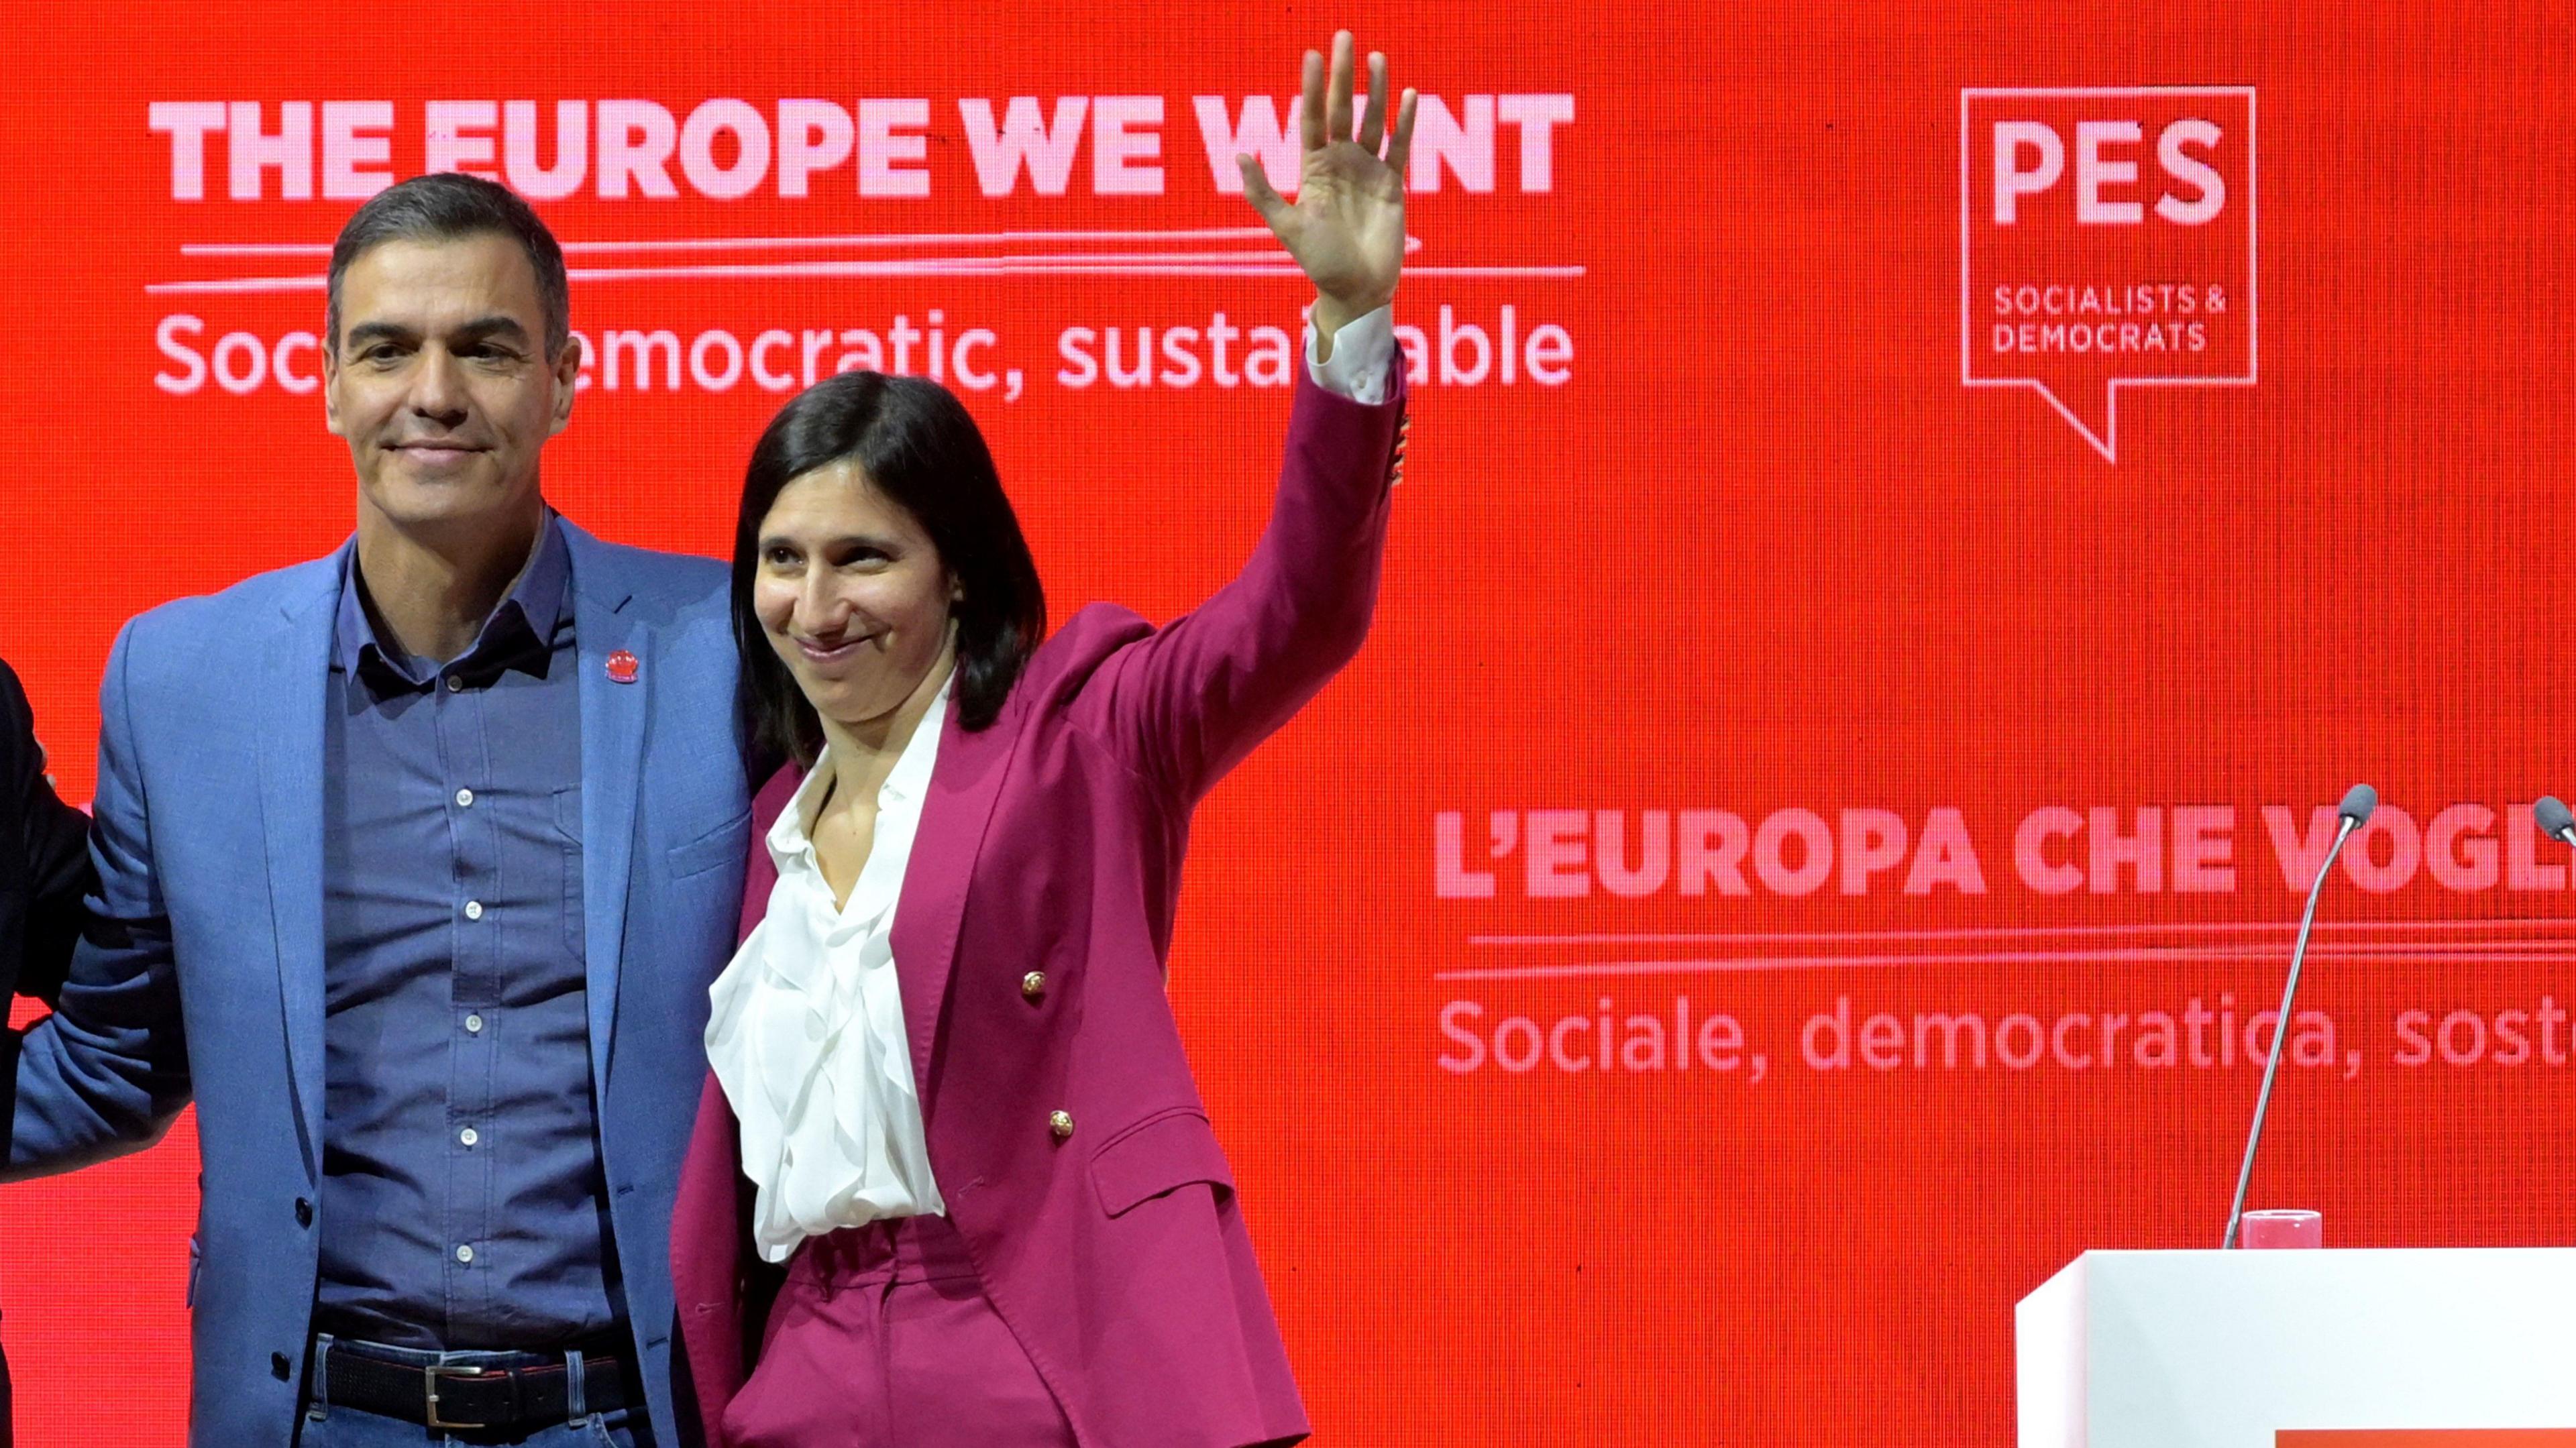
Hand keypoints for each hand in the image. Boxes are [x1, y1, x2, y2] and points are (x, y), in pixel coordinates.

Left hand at [1238, 32, 1418, 345]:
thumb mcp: (1287, 226)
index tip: (1311, 56)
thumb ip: (1264, 192)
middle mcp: (1341, 162)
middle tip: (1343, 38)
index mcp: (1313, 168)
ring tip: (1376, 57)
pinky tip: (1408, 95)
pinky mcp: (1393, 184)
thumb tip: (1240, 153)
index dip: (1311, 88)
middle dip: (1343, 75)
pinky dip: (1405, 123)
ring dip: (1374, 90)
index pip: (1311, 119)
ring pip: (1372, 121)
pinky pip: (1400, 147)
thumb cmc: (1319, 262)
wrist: (1355, 289)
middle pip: (1341, 109)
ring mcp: (1368, 170)